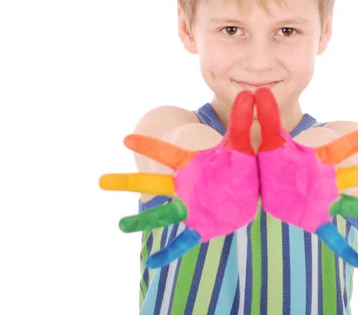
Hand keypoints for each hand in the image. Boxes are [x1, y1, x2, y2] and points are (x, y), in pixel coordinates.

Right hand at [99, 90, 258, 268]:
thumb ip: (244, 120)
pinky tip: (154, 264)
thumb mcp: (243, 144)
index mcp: (193, 164)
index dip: (149, 146)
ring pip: (163, 213)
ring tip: (121, 226)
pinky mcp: (202, 226)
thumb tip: (251, 92)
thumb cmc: (242, 165)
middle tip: (101, 182)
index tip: (126, 138)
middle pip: (154, 183)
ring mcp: (192, 207)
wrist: (256, 192)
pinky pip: (184, 241)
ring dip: (143, 220)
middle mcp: (186, 186)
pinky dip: (169, 252)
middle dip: (128, 182)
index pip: (167, 153)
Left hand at [255, 88, 357, 266]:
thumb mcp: (268, 140)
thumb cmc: (268, 161)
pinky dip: (344, 249)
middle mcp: (327, 179)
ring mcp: (323, 200)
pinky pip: (331, 236)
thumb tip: (259, 91)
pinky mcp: (312, 219)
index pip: (344, 145)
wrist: (256, 187)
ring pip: (354, 203)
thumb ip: (266, 117)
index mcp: (318, 159)